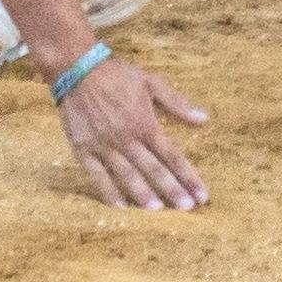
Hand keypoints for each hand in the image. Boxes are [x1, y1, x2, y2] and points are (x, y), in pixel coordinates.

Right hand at [56, 55, 212, 209]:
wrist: (77, 71)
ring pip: (126, 175)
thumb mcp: (152, 83)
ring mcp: (103, 146)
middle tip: (187, 208)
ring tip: (158, 210)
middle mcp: (126, 138)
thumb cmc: (118, 76)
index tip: (201, 194)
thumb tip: (204, 119)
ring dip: (142, 194)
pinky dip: (107, 192)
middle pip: (153, 169)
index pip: (172, 155)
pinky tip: (120, 207)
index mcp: (146, 123)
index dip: (188, 176)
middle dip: (172, 189)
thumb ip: (178, 104)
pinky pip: (96, 175)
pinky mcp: (82, 150)